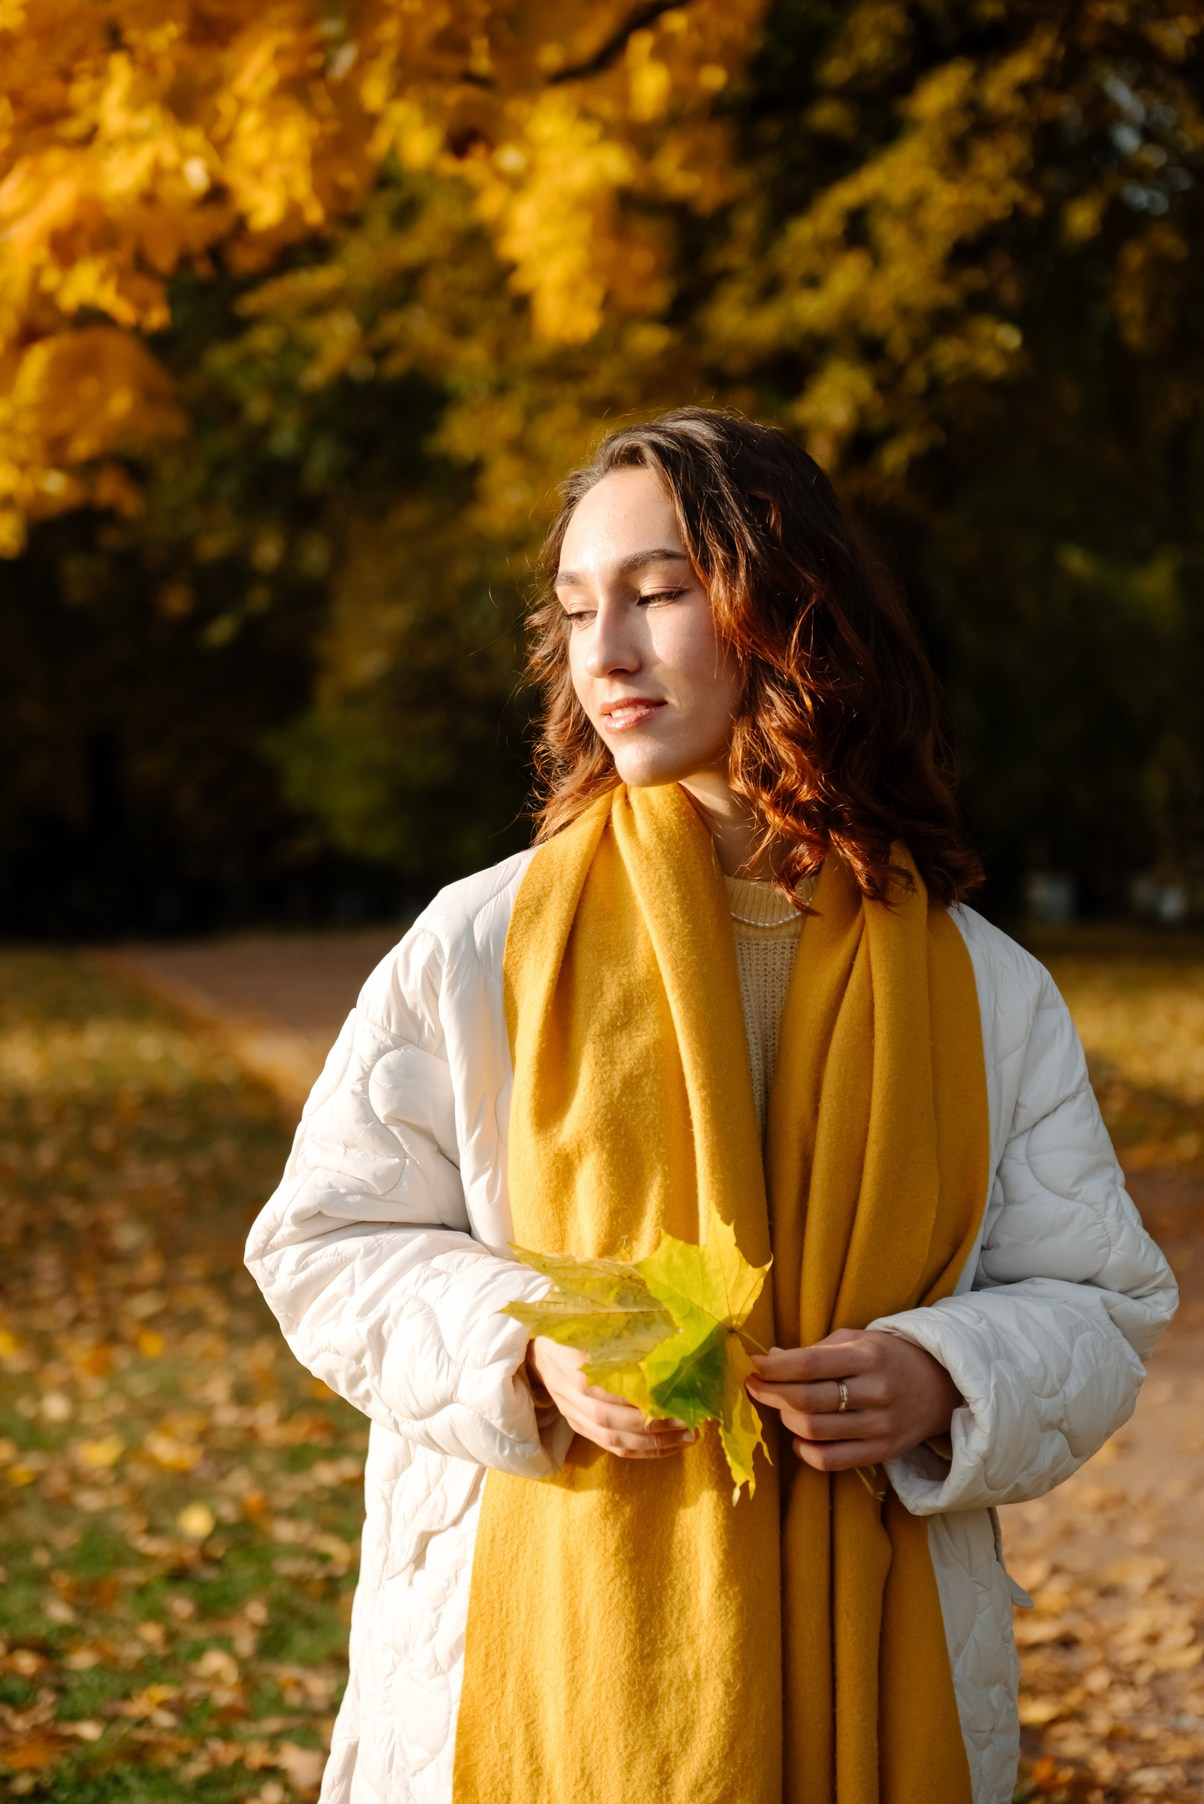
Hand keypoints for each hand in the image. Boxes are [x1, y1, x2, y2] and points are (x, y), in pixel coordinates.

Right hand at [525, 1336, 697, 1459]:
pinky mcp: (578, 1426)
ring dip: (653, 1444)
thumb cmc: (573, 1327)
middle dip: (652, 1425)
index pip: (603, 1386)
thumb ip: (619, 1322)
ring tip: (687, 1437)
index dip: (635, 1397)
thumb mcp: (590, 1318)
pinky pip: (611, 1446)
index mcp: (570, 1359)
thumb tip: (666, 1321)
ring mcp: (572, 1413)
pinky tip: (668, 1447)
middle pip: (609, 1417)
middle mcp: (569, 1391)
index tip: (671, 1396)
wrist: (536, 1349)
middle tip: (688, 1422)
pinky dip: (641, 1452)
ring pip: (612, 1438)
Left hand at [744, 1328, 962, 1473]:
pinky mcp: (882, 1452)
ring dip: (785, 1419)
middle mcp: (875, 1391)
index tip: (754, 1365)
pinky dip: (806, 1452)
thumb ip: (816, 1350)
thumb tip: (770, 1358)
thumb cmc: (889, 1357)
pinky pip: (832, 1460)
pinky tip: (799, 1438)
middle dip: (770, 1393)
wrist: (940, 1387)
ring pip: (814, 1431)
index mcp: (867, 1357)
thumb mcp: (858, 1340)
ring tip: (780, 1407)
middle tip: (755, 1386)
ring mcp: (880, 1426)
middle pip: (806, 1400)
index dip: (774, 1367)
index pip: (809, 1363)